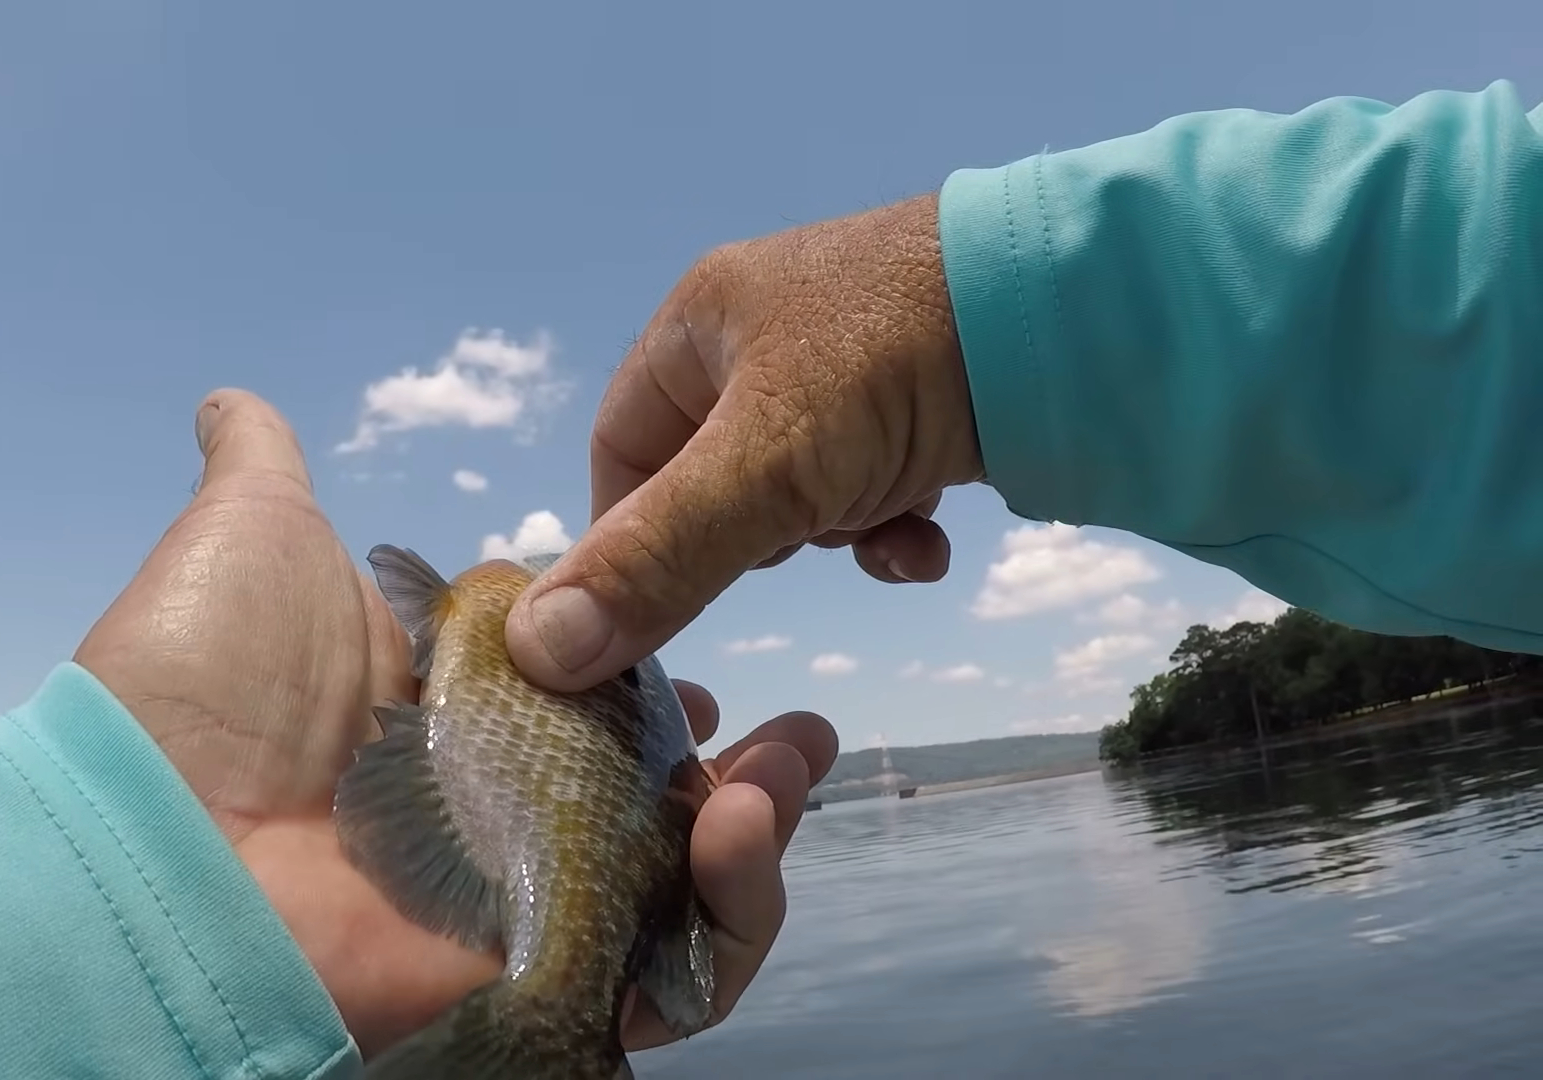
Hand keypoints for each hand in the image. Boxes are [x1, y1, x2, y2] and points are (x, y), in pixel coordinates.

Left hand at [72, 390, 839, 1058]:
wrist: (146, 850)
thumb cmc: (194, 686)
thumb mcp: (247, 540)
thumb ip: (267, 469)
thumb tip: (229, 400)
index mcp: (451, 728)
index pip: (592, 711)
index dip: (659, 686)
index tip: (706, 658)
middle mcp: (491, 821)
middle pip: (656, 809)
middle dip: (746, 776)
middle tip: (795, 736)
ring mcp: (515, 905)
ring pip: (680, 891)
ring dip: (755, 839)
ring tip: (776, 779)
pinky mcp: (532, 979)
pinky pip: (663, 973)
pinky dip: (727, 920)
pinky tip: (738, 833)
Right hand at [504, 194, 987, 691]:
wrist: (1088, 307)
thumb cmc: (901, 361)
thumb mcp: (766, 472)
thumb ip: (656, 562)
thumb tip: (538, 653)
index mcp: (704, 319)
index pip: (622, 449)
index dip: (631, 536)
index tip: (663, 606)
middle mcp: (768, 329)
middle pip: (713, 478)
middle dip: (757, 538)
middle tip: (794, 552)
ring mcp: (850, 361)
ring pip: (798, 489)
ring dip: (835, 533)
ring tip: (877, 529)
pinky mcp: (923, 392)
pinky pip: (873, 480)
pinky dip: (891, 523)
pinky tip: (926, 537)